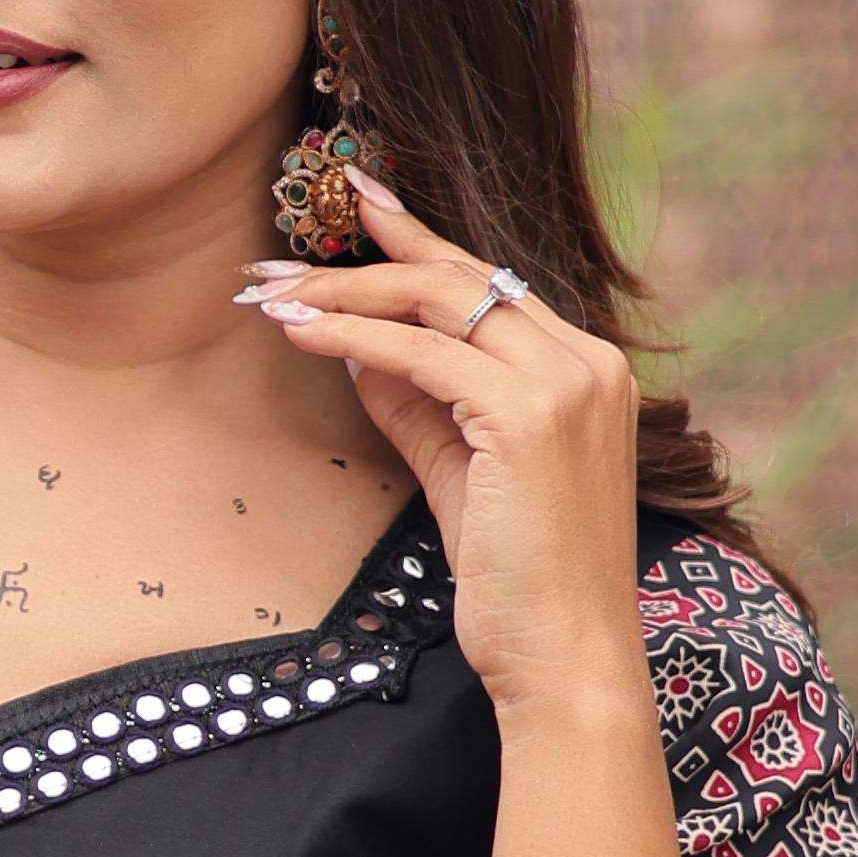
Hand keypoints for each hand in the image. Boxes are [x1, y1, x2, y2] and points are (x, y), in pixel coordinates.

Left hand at [242, 167, 647, 722]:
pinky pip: (423, 355)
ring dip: (342, 292)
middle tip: (276, 263)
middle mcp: (587, 362)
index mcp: (586, 368)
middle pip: (461, 278)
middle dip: (359, 261)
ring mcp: (567, 384)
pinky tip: (302, 334)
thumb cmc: (518, 579)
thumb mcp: (459, 471)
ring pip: (439, 302)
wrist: (567, 657)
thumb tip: (352, 342)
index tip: (357, 199)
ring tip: (270, 295)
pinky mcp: (529, 418)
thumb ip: (417, 403)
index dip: (417, 239)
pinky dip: (355, 337)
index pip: (489, 283)